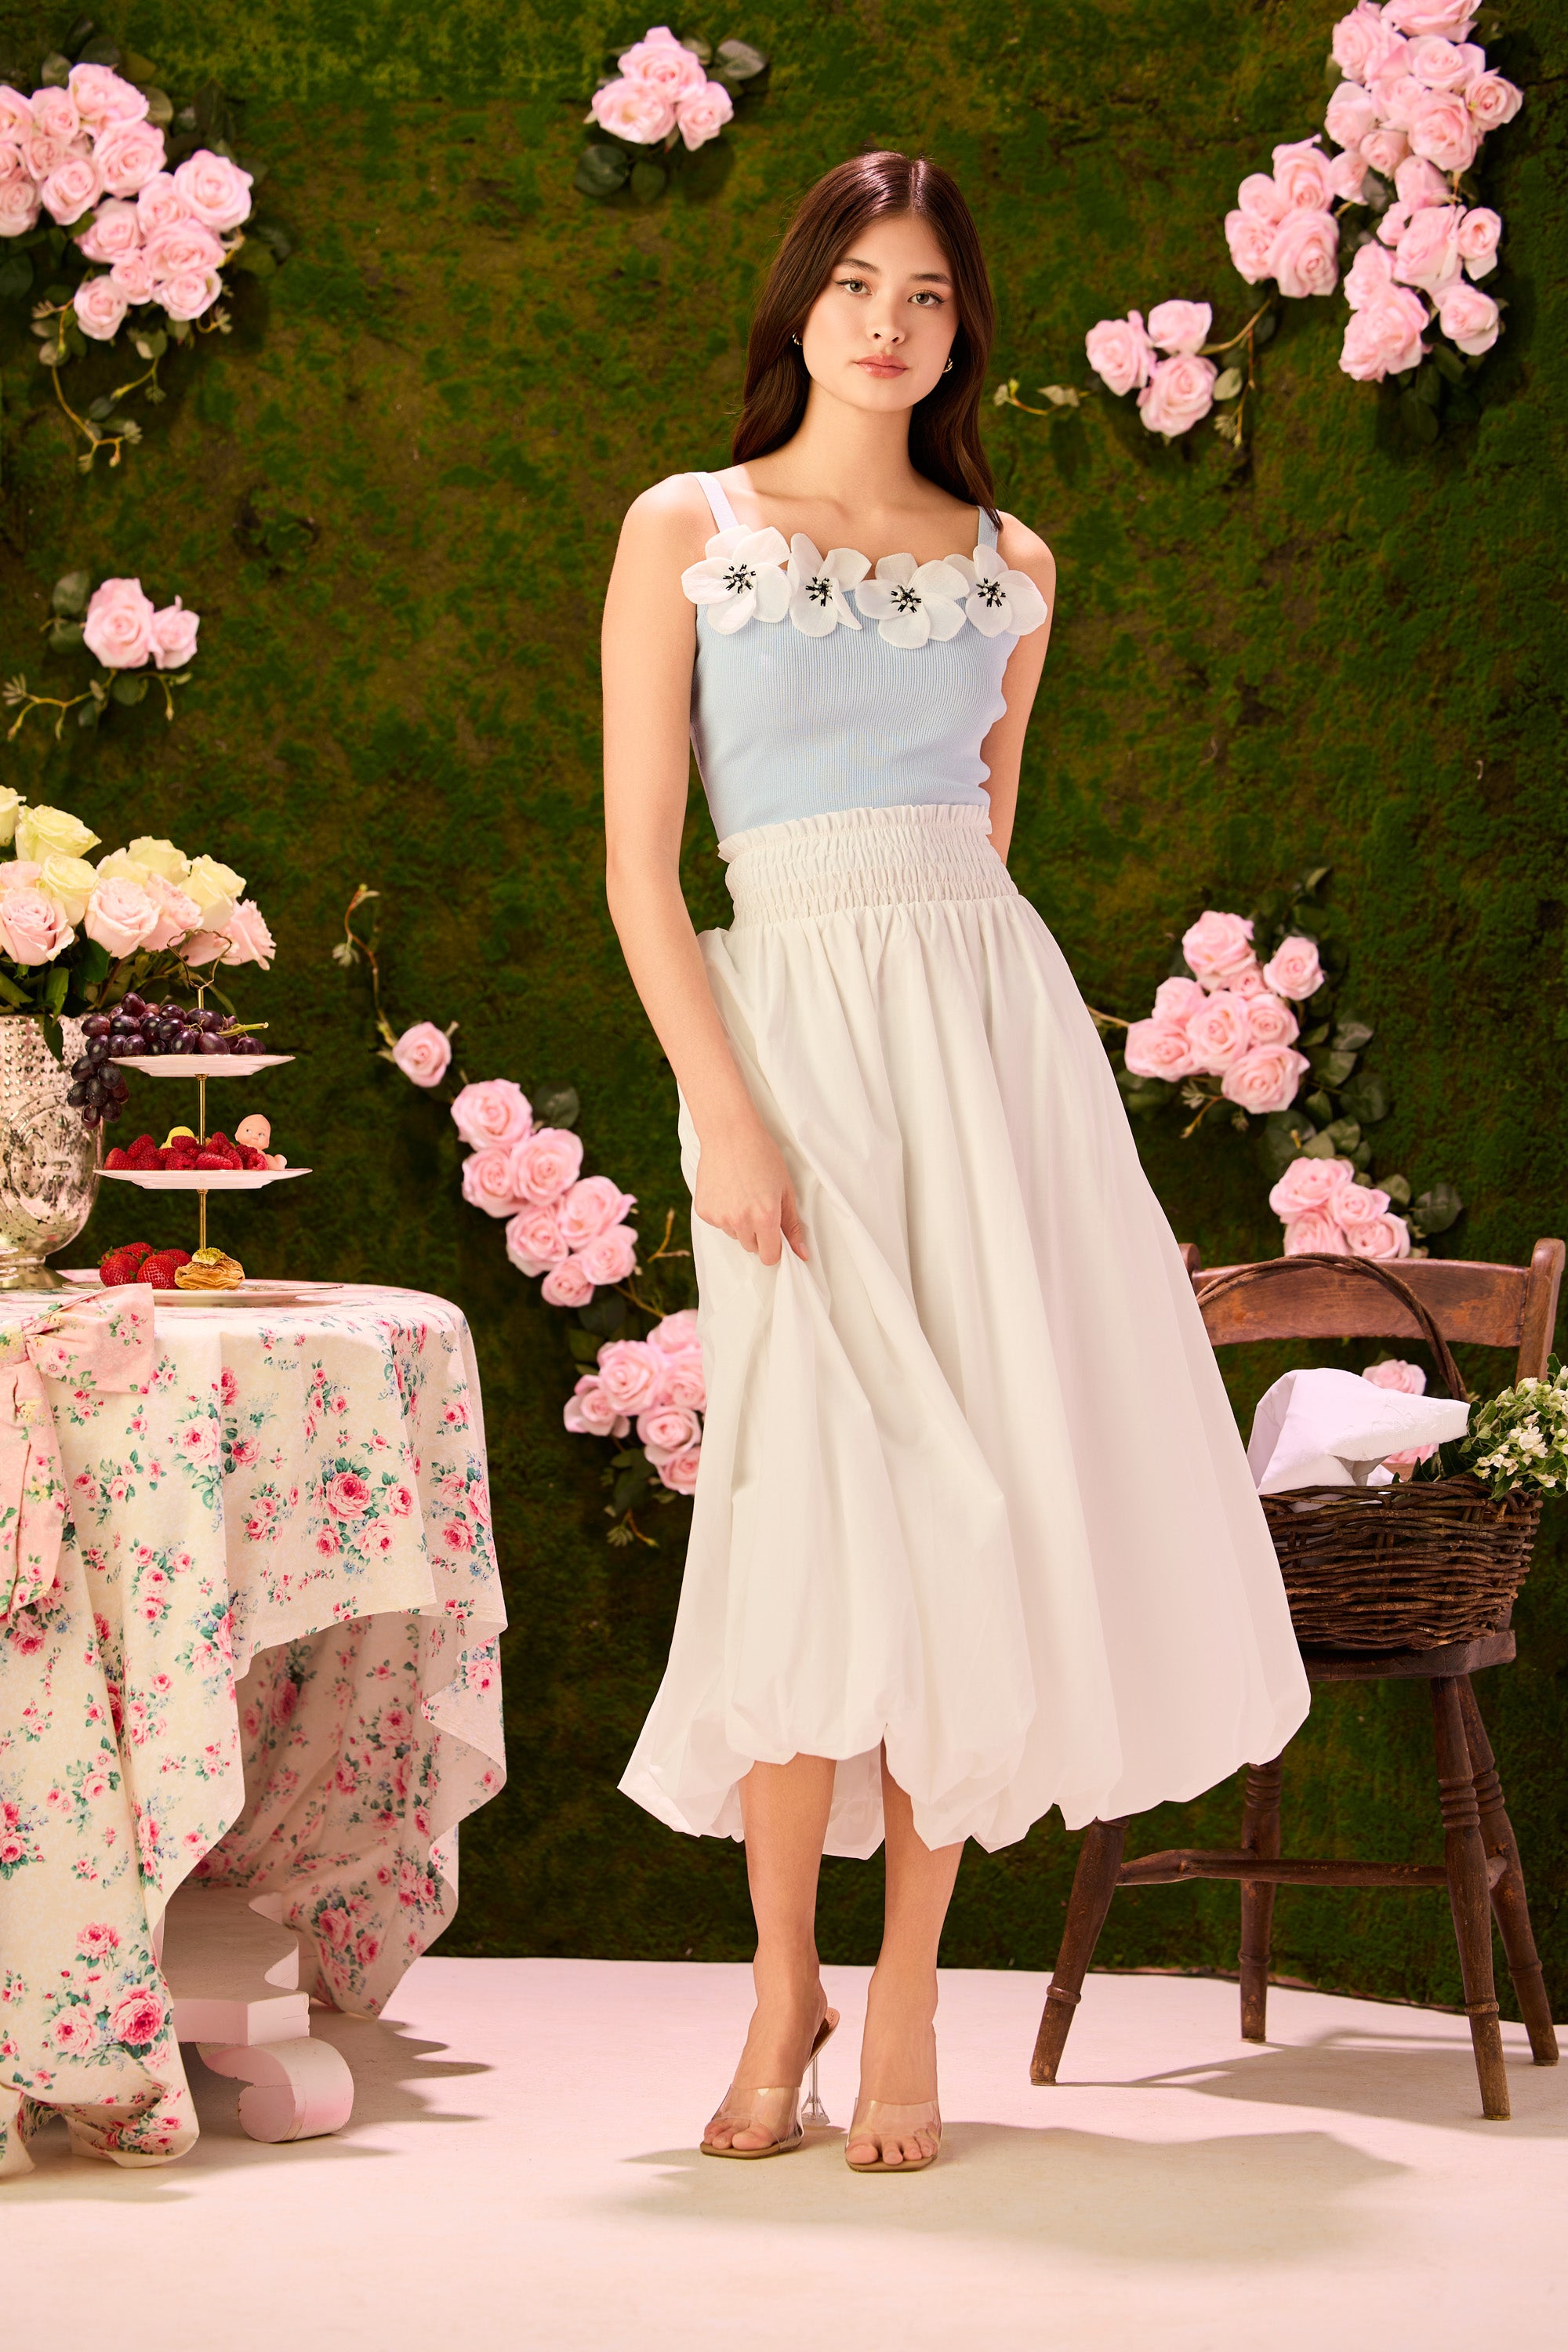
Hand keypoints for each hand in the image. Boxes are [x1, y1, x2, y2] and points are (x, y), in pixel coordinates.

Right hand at [693, 1116, 808, 1266]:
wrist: (730, 1134)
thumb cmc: (762, 1156)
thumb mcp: (785, 1189)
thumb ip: (793, 1225)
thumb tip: (802, 1254)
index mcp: (765, 1217)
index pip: (769, 1257)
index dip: (774, 1248)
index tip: (775, 1236)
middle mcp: (740, 1221)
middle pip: (752, 1247)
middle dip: (758, 1234)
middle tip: (758, 1205)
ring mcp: (719, 1217)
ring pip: (734, 1235)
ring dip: (740, 1223)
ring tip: (742, 1193)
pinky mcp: (703, 1211)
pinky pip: (718, 1223)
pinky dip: (723, 1213)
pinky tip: (727, 1190)